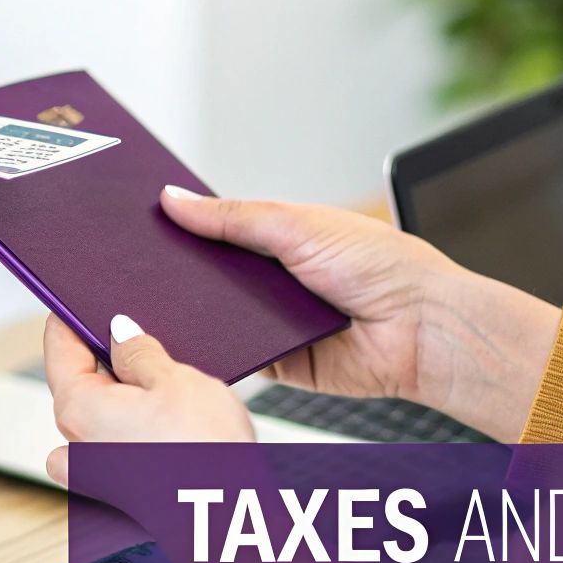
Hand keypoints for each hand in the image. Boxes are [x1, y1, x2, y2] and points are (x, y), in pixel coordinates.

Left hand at [43, 313, 254, 486]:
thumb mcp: (174, 381)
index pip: (59, 348)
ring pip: (99, 415)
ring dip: (123, 397)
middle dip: (106, 357)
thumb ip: (140, 352)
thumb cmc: (203, 456)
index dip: (70, 318)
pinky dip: (131, 431)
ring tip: (165, 385)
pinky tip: (165, 424)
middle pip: (79, 381)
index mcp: (76, 409)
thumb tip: (120, 332)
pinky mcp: (121, 492)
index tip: (80, 299)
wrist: (230, 520)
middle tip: (142, 336)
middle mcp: (76, 444)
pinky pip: (114, 447)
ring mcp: (96, 473)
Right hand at [159, 187, 560, 441]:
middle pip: (209, 274)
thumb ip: (233, 217)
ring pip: (215, 315)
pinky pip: (234, 354)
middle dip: (180, 271)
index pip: (217, 228)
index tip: (142, 221)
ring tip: (158, 297)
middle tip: (140, 263)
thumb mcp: (298, 225)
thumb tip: (176, 200)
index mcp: (281, 237)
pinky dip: (216, 347)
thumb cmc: (384, 267)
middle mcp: (274, 279)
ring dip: (196, 310)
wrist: (422, 330)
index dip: (182, 226)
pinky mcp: (277, 362)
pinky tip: (192, 335)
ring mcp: (273, 321)